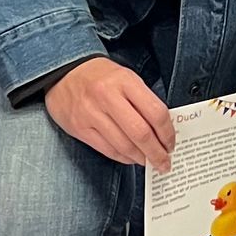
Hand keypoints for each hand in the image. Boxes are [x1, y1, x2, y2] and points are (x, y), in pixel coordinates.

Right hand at [45, 57, 176, 168]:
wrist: (63, 73)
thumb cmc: (99, 76)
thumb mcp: (125, 77)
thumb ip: (143, 100)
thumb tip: (163, 129)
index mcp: (124, 81)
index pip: (155, 112)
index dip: (168, 133)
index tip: (171, 143)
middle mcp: (107, 96)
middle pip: (140, 133)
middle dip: (157, 153)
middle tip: (164, 162)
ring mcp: (91, 114)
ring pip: (124, 146)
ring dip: (140, 158)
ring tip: (148, 161)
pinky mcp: (80, 128)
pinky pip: (107, 150)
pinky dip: (123, 157)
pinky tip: (130, 157)